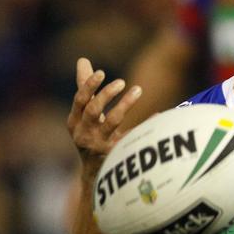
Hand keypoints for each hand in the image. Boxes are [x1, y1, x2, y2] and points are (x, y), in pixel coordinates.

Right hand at [67, 58, 141, 179]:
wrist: (95, 173)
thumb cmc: (90, 135)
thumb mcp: (84, 115)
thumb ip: (85, 88)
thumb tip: (82, 60)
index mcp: (74, 122)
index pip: (80, 100)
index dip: (89, 85)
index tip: (102, 72)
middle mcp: (84, 134)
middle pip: (93, 111)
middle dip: (107, 95)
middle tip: (122, 82)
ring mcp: (100, 145)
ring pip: (112, 122)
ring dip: (125, 105)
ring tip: (138, 90)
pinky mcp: (117, 154)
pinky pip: (134, 136)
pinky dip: (146, 124)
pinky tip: (159, 113)